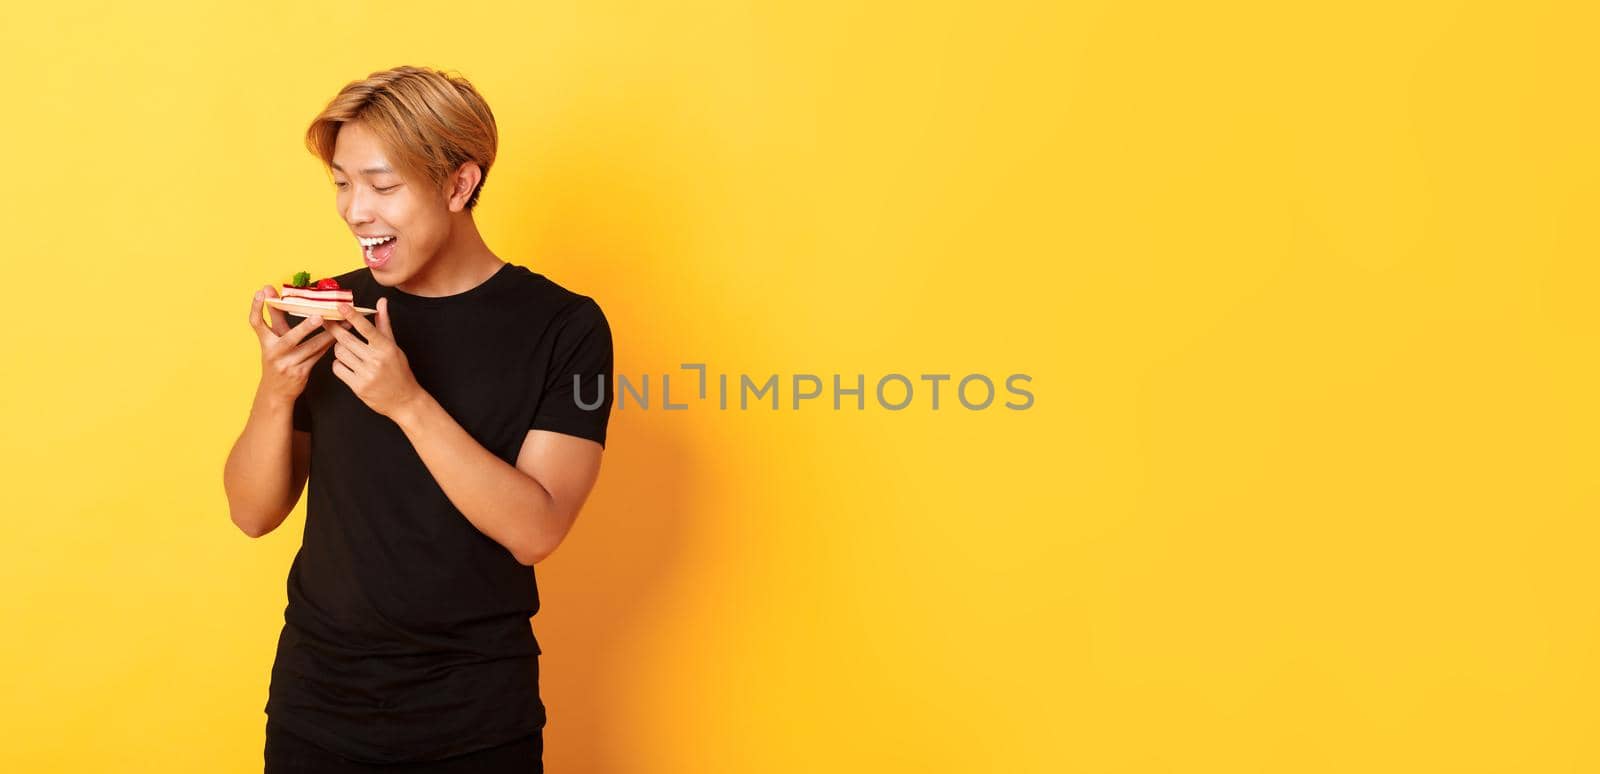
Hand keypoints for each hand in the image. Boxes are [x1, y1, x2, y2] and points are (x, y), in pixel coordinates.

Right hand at [250, 285, 333, 404]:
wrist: (275, 392)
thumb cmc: (276, 360)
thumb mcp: (271, 341)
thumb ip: (274, 318)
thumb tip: (269, 289)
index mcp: (265, 342)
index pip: (256, 323)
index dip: (256, 307)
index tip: (261, 291)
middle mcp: (274, 353)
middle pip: (289, 338)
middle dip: (304, 327)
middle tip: (318, 316)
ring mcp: (288, 364)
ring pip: (311, 347)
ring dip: (328, 334)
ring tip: (342, 323)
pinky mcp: (301, 373)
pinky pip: (318, 355)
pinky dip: (329, 344)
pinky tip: (340, 336)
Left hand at [324, 298, 424, 419]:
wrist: (404, 400)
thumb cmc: (399, 371)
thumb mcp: (394, 347)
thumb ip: (384, 324)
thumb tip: (381, 302)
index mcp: (386, 348)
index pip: (367, 328)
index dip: (352, 316)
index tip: (340, 306)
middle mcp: (377, 360)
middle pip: (346, 339)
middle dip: (334, 329)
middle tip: (326, 321)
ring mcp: (366, 374)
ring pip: (339, 353)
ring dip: (338, 349)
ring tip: (346, 349)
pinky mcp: (358, 387)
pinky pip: (338, 368)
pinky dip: (338, 364)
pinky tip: (347, 364)